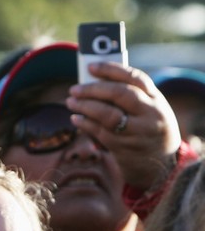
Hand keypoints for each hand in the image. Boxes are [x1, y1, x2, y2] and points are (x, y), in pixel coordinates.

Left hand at [67, 61, 180, 190]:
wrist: (160, 164)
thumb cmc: (147, 128)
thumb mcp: (148, 109)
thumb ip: (129, 95)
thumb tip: (93, 81)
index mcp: (156, 99)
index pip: (135, 78)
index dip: (111, 70)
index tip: (91, 67)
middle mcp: (151, 113)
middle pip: (120, 94)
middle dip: (94, 89)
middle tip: (74, 89)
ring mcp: (138, 132)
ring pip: (108, 114)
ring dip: (85, 106)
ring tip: (70, 102)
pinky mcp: (125, 147)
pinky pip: (101, 132)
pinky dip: (85, 124)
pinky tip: (75, 118)